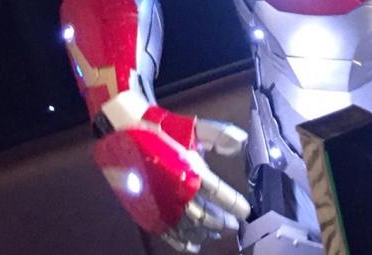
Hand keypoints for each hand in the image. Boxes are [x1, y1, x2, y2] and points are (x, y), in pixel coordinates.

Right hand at [93, 93, 249, 252]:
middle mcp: (176, 192)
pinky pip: (167, 233)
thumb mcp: (194, 128)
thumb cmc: (162, 130)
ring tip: (215, 233)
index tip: (246, 211)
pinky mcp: (147, 211)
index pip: (218, 193)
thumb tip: (241, 143)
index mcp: (190, 171)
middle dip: (221, 221)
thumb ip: (219, 134)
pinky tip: (191, 244)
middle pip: (204, 216)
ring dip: (204, 232)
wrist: (125, 133)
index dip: (234, 204)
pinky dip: (181, 241)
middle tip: (233, 225)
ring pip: (187, 228)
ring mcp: (160, 205)